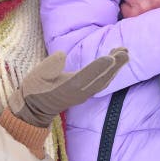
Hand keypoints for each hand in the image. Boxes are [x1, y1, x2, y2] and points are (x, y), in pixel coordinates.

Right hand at [8, 48, 128, 127]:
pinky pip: (101, 83)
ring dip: (115, 68)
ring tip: (124, 53)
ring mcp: (83, 95)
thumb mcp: (37, 75)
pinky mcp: (84, 94)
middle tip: (125, 51)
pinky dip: (110, 73)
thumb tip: (62, 55)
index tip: (111, 57)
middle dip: (114, 65)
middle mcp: (79, 92)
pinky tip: (114, 65)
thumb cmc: (35, 89)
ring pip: (103, 81)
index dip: (99, 66)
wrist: (34, 109)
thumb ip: (50, 66)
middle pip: (100, 78)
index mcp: (67, 86)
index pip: (86, 75)